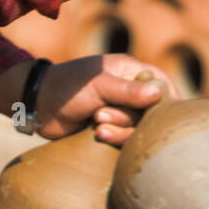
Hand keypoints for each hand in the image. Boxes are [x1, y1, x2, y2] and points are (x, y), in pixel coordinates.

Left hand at [35, 54, 178, 143]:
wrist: (38, 105)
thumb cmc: (67, 87)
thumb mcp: (98, 86)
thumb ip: (128, 91)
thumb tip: (158, 94)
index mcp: (130, 71)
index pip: (161, 83)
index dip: (168, 99)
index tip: (170, 115)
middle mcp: (128, 90)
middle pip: (150, 110)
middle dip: (130, 117)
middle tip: (103, 114)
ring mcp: (119, 109)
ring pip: (137, 126)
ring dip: (119, 128)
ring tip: (97, 123)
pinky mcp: (109, 126)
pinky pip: (123, 137)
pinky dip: (114, 137)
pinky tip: (98, 134)